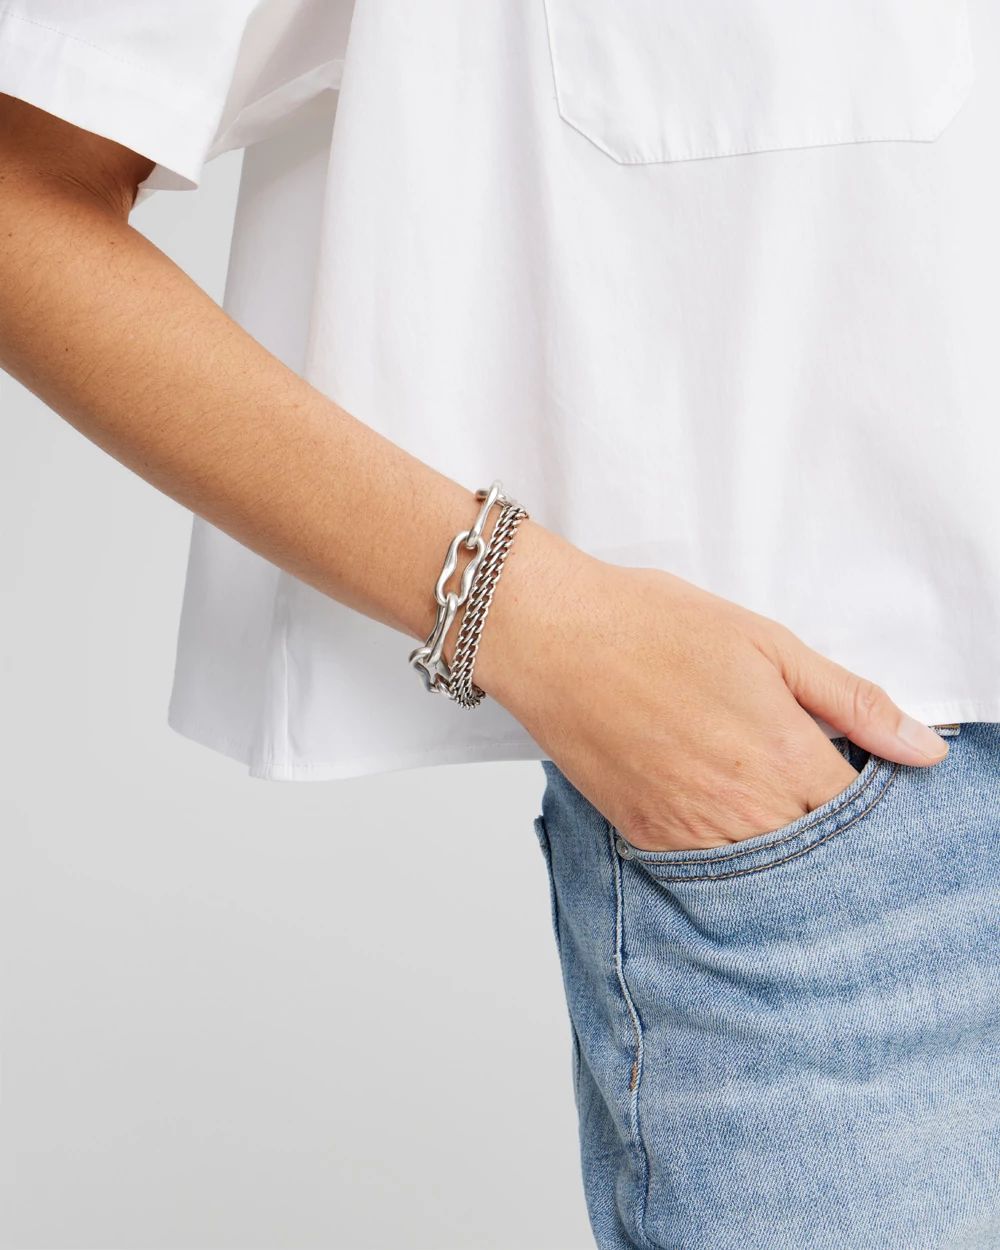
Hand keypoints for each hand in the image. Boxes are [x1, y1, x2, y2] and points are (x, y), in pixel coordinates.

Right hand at [478, 527, 948, 853]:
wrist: (555, 638)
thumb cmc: (654, 626)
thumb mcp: (767, 643)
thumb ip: (850, 700)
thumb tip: (924, 747)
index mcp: (785, 756)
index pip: (862, 812)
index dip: (872, 797)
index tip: (862, 774)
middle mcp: (744, 808)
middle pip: (820, 851)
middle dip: (830, 826)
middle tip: (810, 782)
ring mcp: (691, 831)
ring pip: (767, 872)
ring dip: (781, 844)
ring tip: (766, 794)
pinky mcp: (648, 837)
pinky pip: (709, 871)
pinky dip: (729, 850)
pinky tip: (723, 810)